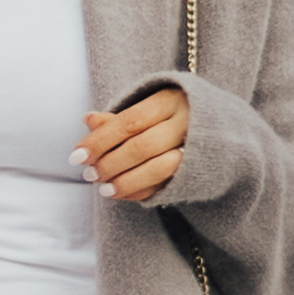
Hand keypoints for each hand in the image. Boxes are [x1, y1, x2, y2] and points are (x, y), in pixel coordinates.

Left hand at [78, 87, 188, 204]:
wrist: (216, 124)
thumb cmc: (169, 113)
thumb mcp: (146, 106)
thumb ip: (118, 117)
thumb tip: (87, 120)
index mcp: (170, 101)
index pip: (129, 122)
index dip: (101, 140)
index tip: (77, 155)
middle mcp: (185, 123)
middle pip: (143, 146)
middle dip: (111, 163)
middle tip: (89, 174)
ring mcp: (195, 148)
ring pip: (159, 168)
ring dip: (126, 181)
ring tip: (103, 189)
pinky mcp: (197, 170)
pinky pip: (166, 185)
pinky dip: (139, 192)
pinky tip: (120, 194)